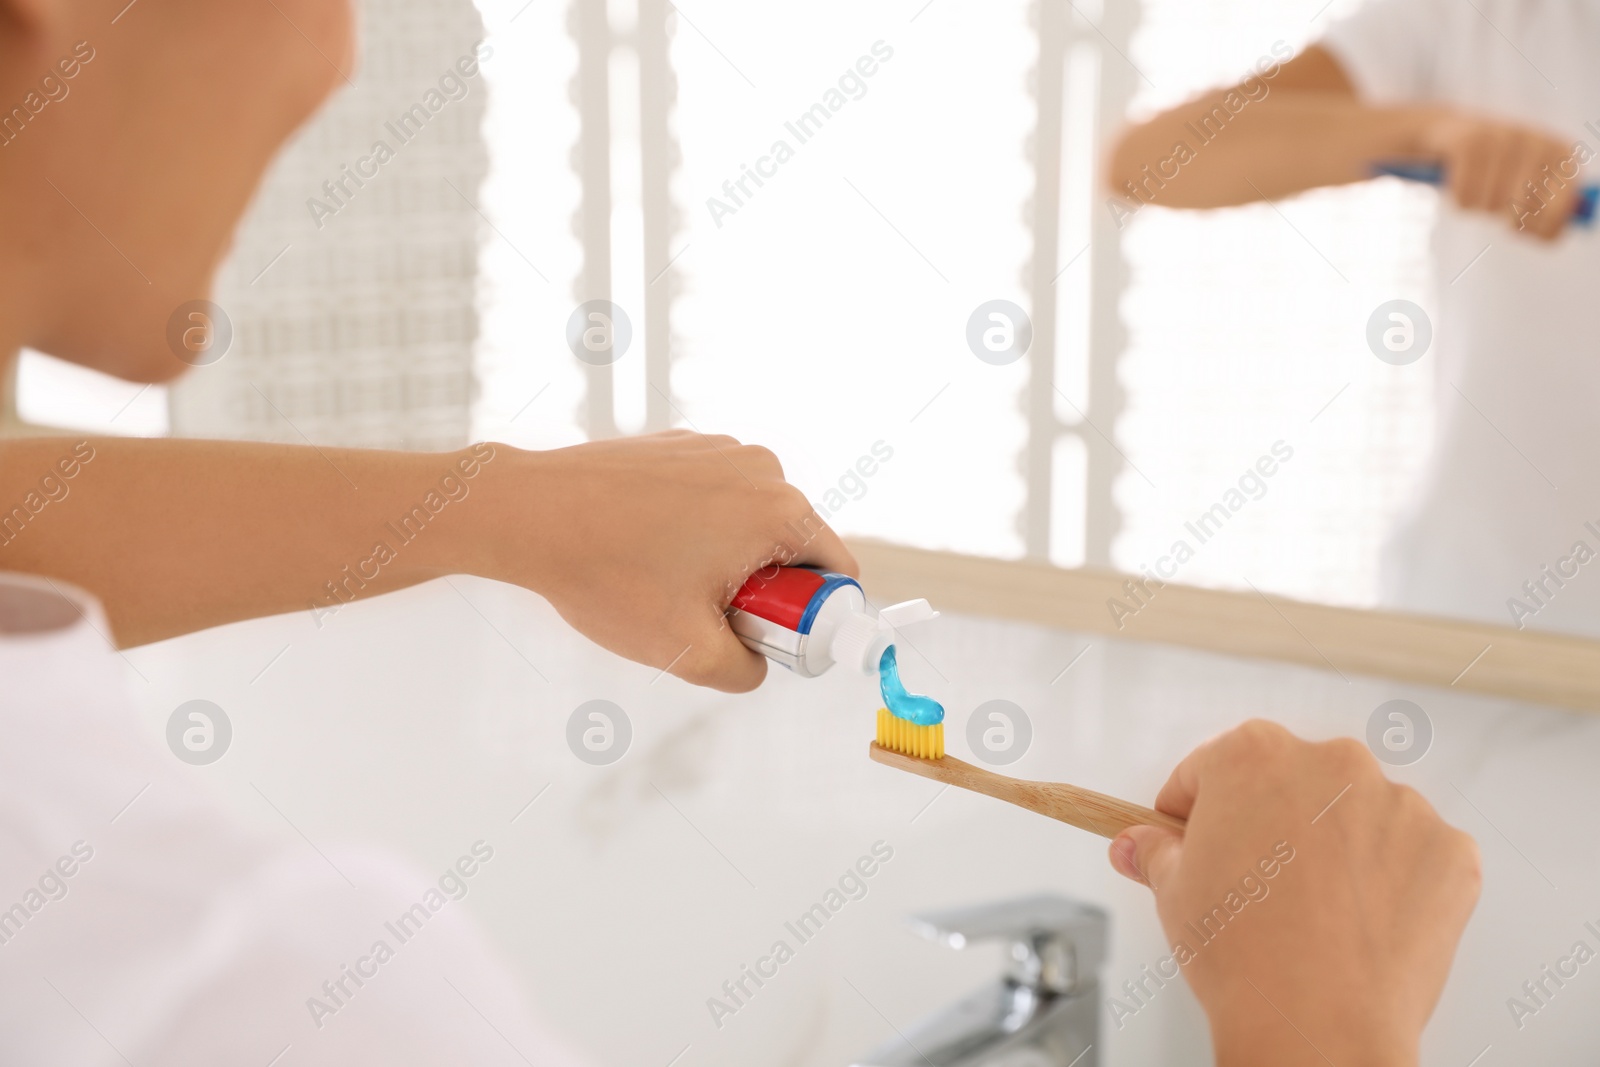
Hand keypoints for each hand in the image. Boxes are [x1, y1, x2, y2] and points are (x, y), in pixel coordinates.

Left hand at [482, 430, 856, 692]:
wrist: (529, 513)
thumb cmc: (606, 576)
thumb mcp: (687, 653)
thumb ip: (746, 671)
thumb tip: (759, 662)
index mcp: (780, 512)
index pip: (836, 574)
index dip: (810, 617)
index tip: (758, 632)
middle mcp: (761, 469)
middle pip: (795, 547)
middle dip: (764, 589)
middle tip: (703, 614)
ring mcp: (721, 450)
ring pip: (752, 524)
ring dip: (728, 559)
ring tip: (665, 579)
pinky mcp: (684, 445)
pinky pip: (716, 499)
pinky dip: (697, 528)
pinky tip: (645, 547)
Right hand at [1108, 720, 1479, 1066]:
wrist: (1318, 1027)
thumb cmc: (1244, 956)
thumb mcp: (1174, 892)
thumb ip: (1156, 852)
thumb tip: (1139, 845)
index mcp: (1253, 756)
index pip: (1211, 768)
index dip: (1194, 808)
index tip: (1192, 834)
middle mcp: (1331, 763)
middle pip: (1290, 782)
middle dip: (1272, 822)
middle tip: (1255, 882)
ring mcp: (1398, 805)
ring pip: (1358, 814)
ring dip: (1338, 847)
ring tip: (1314, 912)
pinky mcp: (1447, 850)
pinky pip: (1414, 854)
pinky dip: (1394, 881)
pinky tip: (1363, 922)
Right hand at [1417, 108, 1580, 238]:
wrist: (1448, 131)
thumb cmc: (1492, 167)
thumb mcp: (1527, 183)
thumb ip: (1548, 209)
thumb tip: (1551, 235)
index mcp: (1560, 153)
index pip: (1561, 209)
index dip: (1541, 230)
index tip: (1523, 231)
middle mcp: (1538, 142)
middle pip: (1524, 211)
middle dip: (1505, 217)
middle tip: (1497, 205)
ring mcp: (1505, 139)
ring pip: (1491, 206)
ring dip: (1478, 205)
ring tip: (1475, 184)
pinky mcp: (1470, 143)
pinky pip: (1465, 197)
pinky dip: (1457, 198)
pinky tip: (1456, 180)